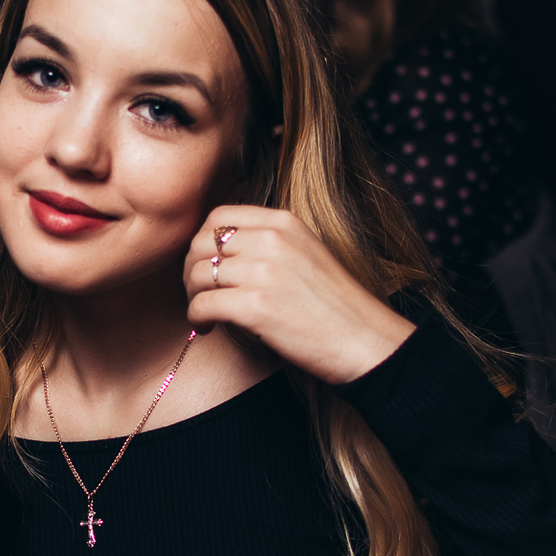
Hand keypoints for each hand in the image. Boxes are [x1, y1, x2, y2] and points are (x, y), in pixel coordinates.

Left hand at [183, 204, 414, 385]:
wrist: (365, 339)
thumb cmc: (335, 305)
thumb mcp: (306, 253)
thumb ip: (268, 243)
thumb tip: (220, 251)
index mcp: (284, 222)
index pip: (219, 215)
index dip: (202, 241)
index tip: (204, 263)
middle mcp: (272, 241)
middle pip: (201, 243)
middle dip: (190, 269)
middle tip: (198, 292)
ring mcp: (264, 272)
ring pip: (198, 274)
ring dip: (192, 296)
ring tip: (205, 314)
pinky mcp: (256, 307)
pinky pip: (202, 304)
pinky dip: (197, 318)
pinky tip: (207, 327)